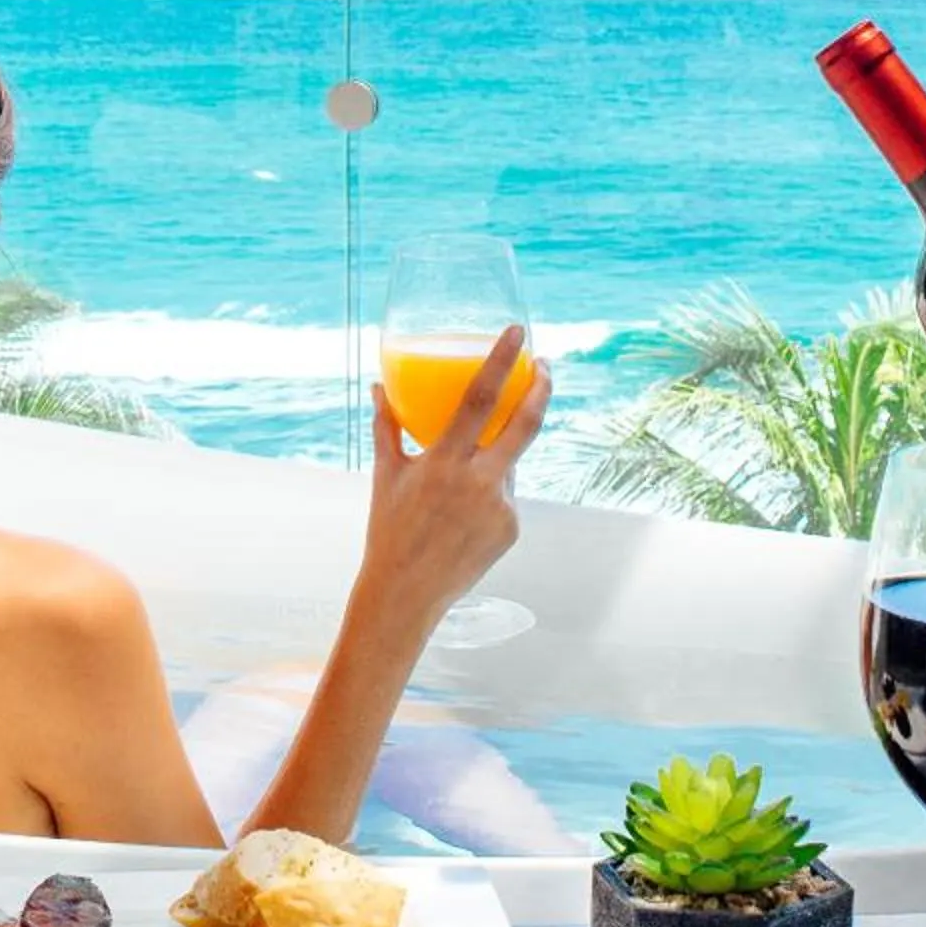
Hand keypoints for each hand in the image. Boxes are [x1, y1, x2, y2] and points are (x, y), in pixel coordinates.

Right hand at [358, 324, 551, 637]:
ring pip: (511, 462)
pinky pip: (507, 495)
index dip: (500, 361)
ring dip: (496, 457)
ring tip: (461, 483)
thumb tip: (381, 388)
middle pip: (525, 424)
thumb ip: (388, 427)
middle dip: (541, 388)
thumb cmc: (389, 531)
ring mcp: (501, 507)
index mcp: (444, 463)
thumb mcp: (387, 475)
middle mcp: (478, 482)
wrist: (406, 594)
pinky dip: (491, 492)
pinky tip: (463, 517)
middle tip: (544, 366)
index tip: (517, 333)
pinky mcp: (513, 527)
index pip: (479, 399)